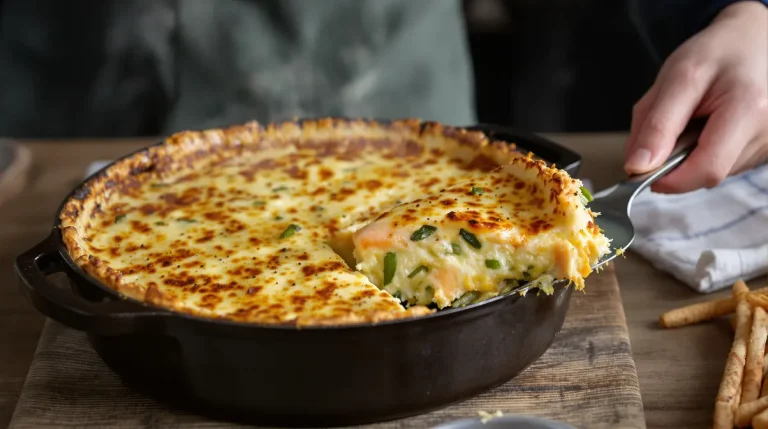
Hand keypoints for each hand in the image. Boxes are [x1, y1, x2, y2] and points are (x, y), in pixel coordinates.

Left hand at [624, 1, 767, 192]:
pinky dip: (704, 152)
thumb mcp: (676, 79)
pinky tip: (709, 126)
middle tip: (671, 126)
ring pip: (711, 173)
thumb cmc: (715, 54)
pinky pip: (721, 165)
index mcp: (747, 111)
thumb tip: (636, 167)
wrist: (751, 42)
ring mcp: (766, 145)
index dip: (669, 178)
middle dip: (676, 161)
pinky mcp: (762, 151)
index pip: (706, 171)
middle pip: (706, 175)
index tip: (642, 168)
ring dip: (689, 155)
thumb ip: (655, 125)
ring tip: (694, 120)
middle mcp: (765, 134)